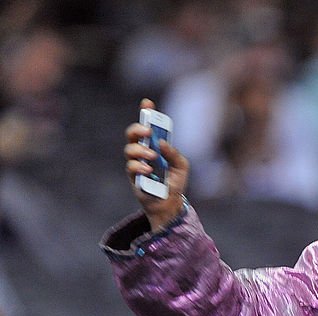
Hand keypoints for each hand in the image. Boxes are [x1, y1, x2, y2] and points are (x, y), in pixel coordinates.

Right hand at [124, 98, 189, 230]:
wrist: (170, 204)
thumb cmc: (174, 183)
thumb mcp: (181, 166)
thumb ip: (174, 154)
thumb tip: (162, 143)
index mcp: (154, 146)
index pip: (148, 127)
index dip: (146, 113)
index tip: (147, 103)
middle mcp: (143, 153)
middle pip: (132, 135)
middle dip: (138, 129)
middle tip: (148, 131)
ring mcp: (136, 164)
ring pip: (129, 149)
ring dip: (140, 150)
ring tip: (152, 156)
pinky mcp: (133, 178)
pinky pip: (130, 167)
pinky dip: (139, 166)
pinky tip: (148, 169)